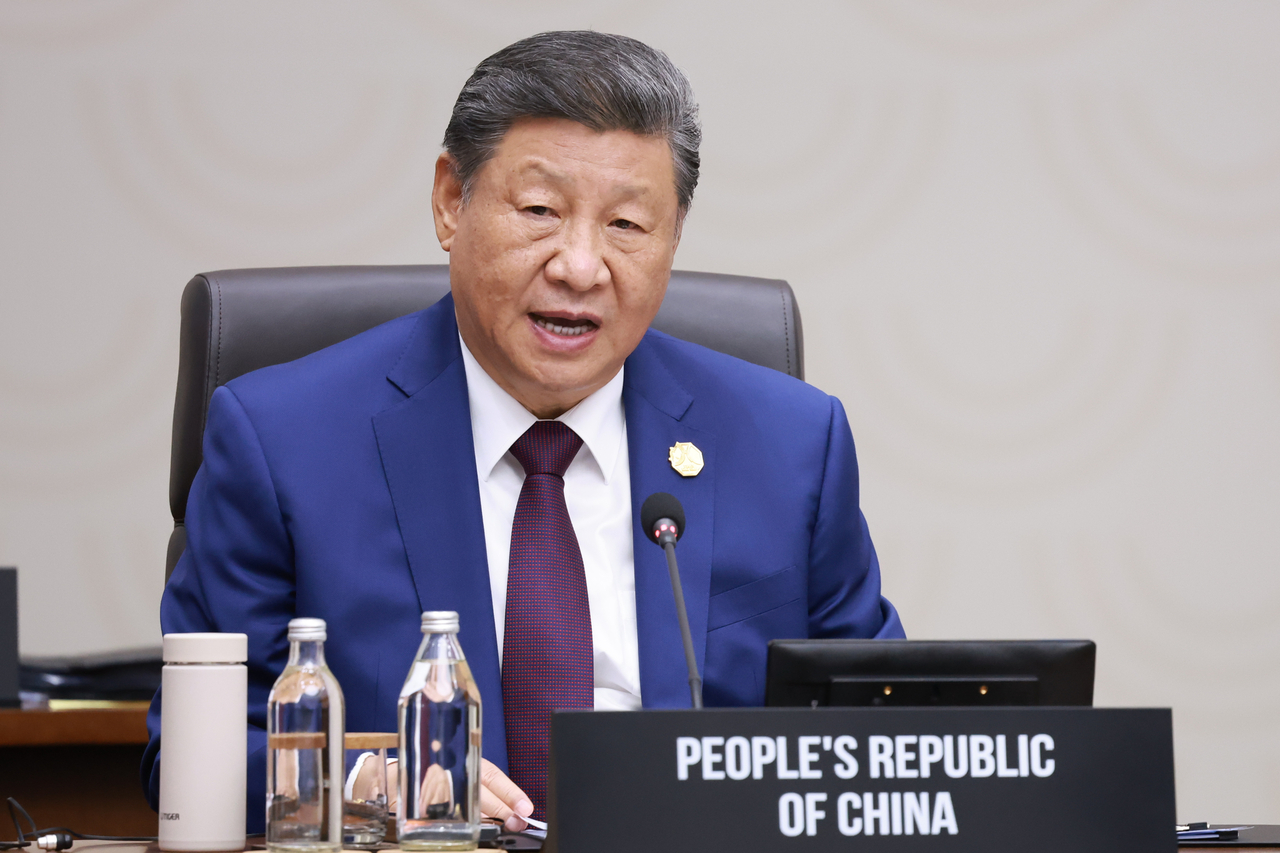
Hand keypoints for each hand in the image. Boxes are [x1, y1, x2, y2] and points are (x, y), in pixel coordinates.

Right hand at [383, 757, 533, 830]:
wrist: (395, 775)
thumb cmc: (436, 772)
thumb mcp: (461, 773)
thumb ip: (484, 789)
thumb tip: (513, 809)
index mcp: (464, 760)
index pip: (492, 776)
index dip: (511, 792)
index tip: (526, 807)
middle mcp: (452, 771)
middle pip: (482, 792)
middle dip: (503, 809)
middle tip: (519, 821)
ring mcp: (435, 786)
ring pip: (466, 805)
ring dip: (487, 819)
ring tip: (505, 827)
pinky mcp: (421, 802)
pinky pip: (443, 815)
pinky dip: (460, 824)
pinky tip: (472, 830)